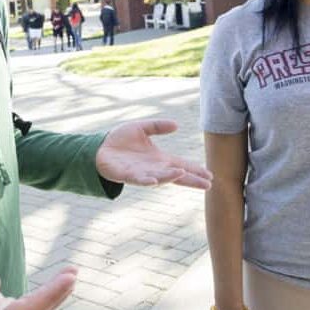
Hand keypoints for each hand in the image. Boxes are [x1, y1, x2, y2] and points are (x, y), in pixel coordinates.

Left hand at [95, 119, 212, 188]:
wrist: (99, 148)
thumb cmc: (120, 140)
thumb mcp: (141, 128)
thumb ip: (158, 126)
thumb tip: (176, 125)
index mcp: (159, 159)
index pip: (182, 165)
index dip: (195, 170)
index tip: (210, 175)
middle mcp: (154, 168)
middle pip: (176, 175)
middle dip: (191, 180)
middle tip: (207, 185)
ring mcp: (141, 173)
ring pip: (159, 177)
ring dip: (170, 176)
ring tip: (182, 174)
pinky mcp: (127, 175)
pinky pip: (139, 179)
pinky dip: (147, 180)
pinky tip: (154, 181)